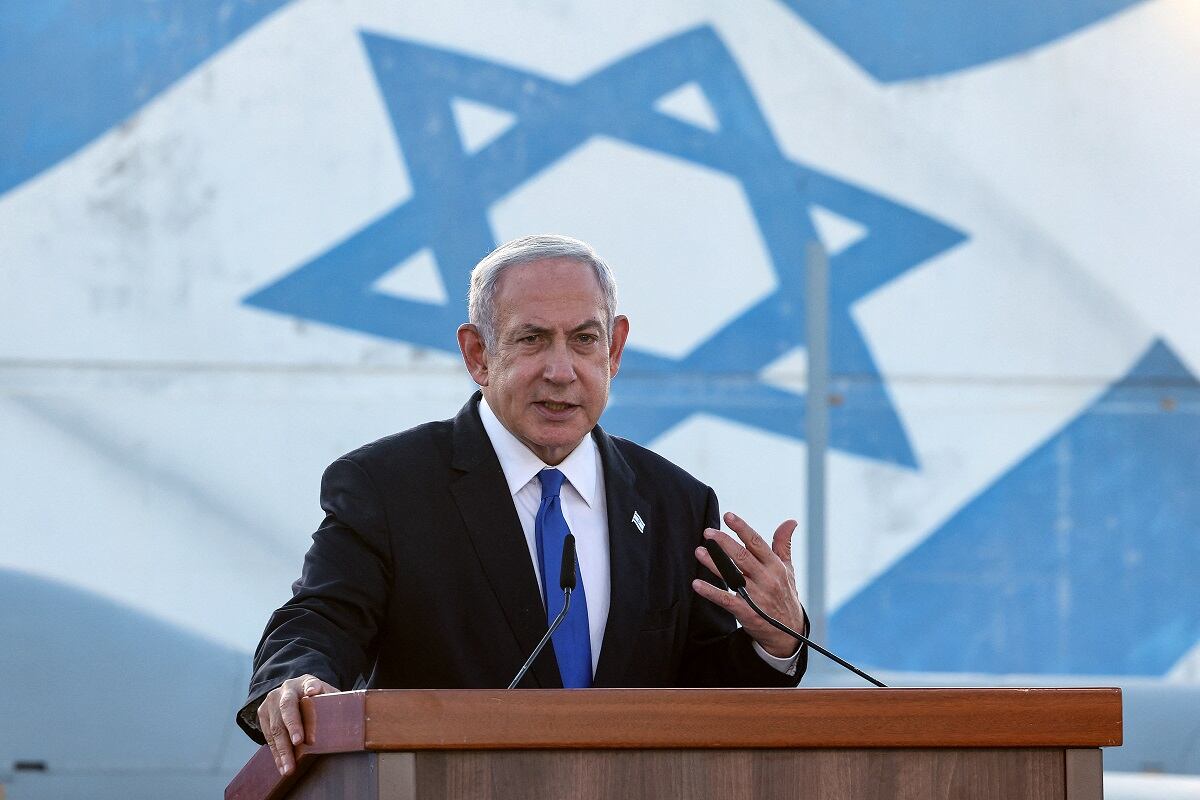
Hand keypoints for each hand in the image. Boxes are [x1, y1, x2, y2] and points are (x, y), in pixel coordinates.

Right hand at [256, 674, 338, 775]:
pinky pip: (268, 737)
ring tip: (289, 767)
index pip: (310, 683)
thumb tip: (350, 717)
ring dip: (282, 749)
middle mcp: (286, 689)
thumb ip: (335, 701)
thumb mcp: (327, 695)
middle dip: (293, 725)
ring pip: (275, 726)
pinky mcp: (263, 714)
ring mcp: (272, 702)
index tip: (313, 691)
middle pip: (287, 707)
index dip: (312, 687)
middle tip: (299, 742)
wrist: (293, 694)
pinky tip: (282, 766)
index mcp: (306, 681)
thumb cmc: (317, 699)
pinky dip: (277, 753)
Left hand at [692, 512, 805, 657]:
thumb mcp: (788, 569)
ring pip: (732, 576)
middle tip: (708, 532)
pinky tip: (697, 584)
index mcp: (775, 566)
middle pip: (743, 557)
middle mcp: (767, 579)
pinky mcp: (746, 612)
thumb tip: (791, 521)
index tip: (728, 516)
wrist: (788, 631)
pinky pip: (726, 600)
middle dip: (724, 543)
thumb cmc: (785, 593)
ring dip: (714, 563)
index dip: (742, 529)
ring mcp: (756, 596)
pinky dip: (711, 592)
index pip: (757, 543)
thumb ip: (783, 544)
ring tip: (699, 551)